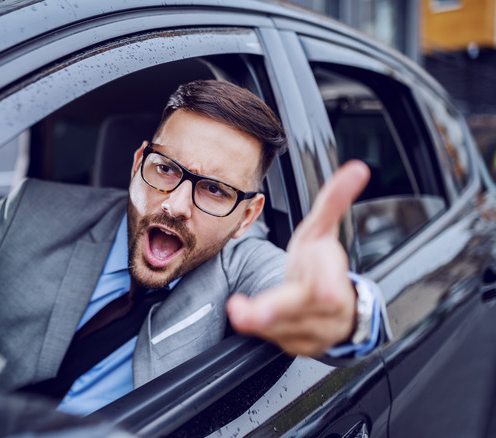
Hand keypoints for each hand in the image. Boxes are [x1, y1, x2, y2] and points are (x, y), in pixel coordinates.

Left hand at [227, 160, 369, 356]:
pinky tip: (249, 318)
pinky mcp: (299, 348)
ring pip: (282, 333)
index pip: (329, 289)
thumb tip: (357, 168)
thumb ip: (334, 201)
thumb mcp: (323, 233)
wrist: (336, 306)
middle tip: (241, 312)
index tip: (318, 291)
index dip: (322, 290)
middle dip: (273, 313)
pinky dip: (260, 332)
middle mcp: (328, 313)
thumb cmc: (322, 264)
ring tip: (238, 311)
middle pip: (301, 316)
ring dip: (258, 323)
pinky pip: (275, 343)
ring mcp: (315, 334)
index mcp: (334, 282)